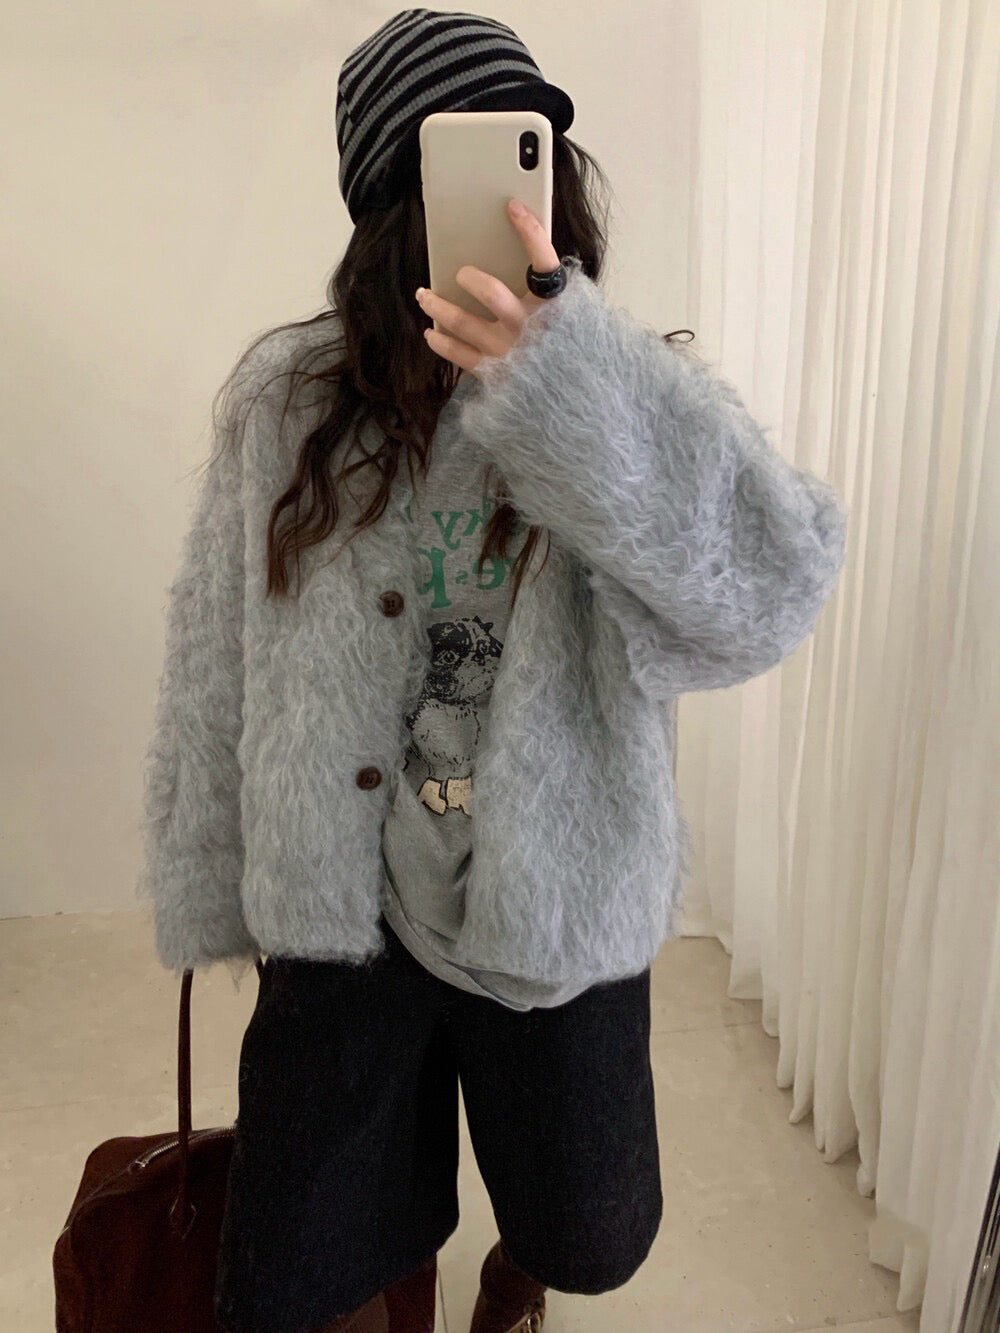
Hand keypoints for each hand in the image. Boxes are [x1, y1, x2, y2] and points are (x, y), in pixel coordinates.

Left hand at [415, 197, 563, 380]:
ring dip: (439, 307)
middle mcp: (530, 328)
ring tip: (425, 296)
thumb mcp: (576, 319)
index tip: (512, 207)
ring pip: (463, 323)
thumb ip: (554, 294)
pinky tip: (431, 334)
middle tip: (460, 273)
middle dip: (471, 278)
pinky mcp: (495, 374)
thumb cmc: (572, 355)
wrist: (577, 403)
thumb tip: (526, 263)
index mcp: (557, 308)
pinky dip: (441, 343)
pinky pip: (459, 356)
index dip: (529, 231)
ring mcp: (509, 352)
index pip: (544, 260)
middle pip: (492, 293)